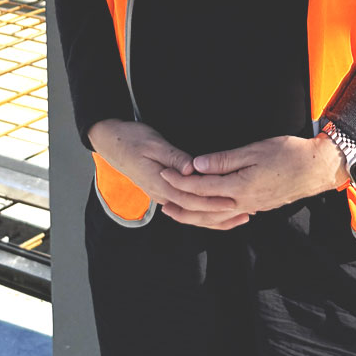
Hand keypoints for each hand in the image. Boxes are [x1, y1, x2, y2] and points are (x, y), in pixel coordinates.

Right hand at [87, 119, 249, 229]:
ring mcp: (162, 195)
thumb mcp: (154, 143)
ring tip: (238, 216)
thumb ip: (174, 157)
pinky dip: (203, 212)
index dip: (212, 201)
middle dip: (219, 214)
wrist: (111, 142)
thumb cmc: (132, 139)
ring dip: (214, 217)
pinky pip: (186, 207)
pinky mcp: (164, 191)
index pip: (191, 198)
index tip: (232, 201)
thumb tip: (192, 168)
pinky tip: (216, 211)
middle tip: (244, 212)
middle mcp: (161, 194)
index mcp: (159, 183)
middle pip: (194, 211)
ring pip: (191, 213)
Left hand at [159, 133, 347, 221]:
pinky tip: (207, 211)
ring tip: (176, 209)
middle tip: (160, 196)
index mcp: (239, 188)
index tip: (164, 173)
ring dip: (194, 213)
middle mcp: (243, 203)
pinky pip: (228, 215)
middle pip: (204, 207)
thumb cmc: (289, 154)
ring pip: (215, 215)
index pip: (201, 188)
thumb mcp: (254, 150)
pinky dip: (212, 215)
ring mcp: (252, 207)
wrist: (317, 168)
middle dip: (180, 202)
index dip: (181, 182)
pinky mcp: (258, 205)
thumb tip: (197, 164)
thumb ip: (224, 160)